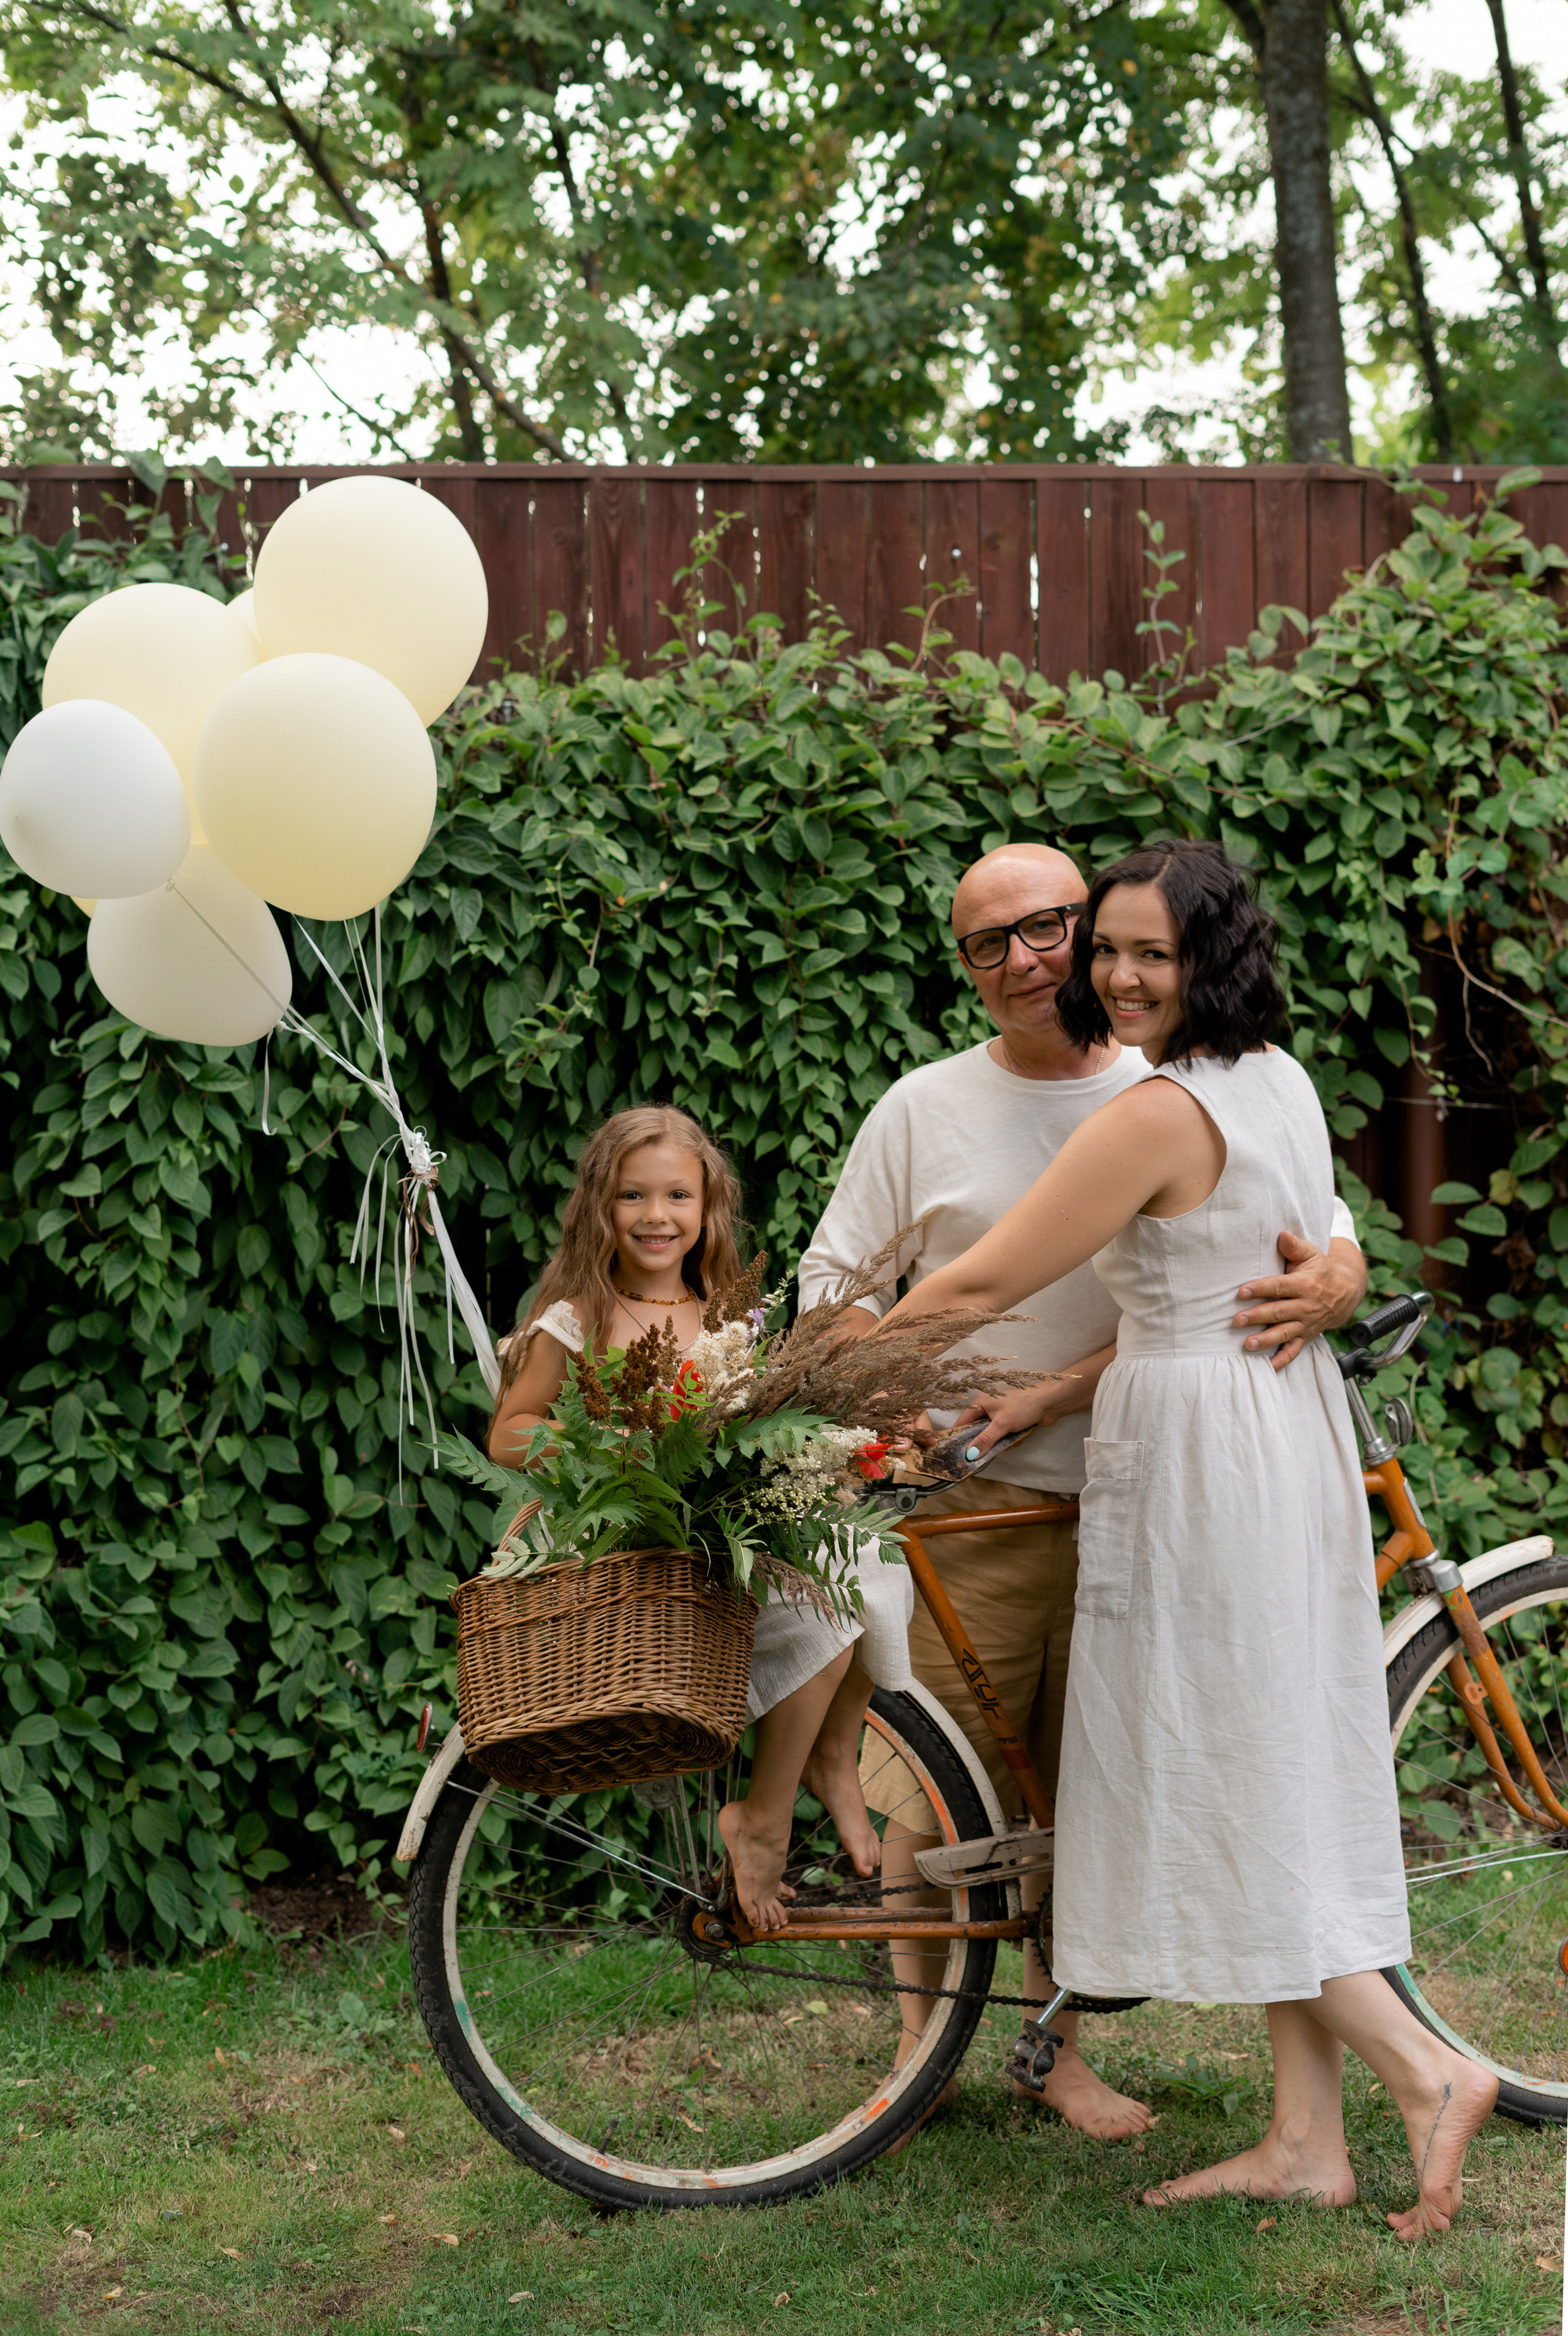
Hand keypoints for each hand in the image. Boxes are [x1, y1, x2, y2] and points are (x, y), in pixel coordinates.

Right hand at [949, 1375, 1078, 1459]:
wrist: (1050, 1403)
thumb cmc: (1023, 1407)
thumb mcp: (1001, 1424)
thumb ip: (985, 1440)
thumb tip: (970, 1455)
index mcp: (981, 1402)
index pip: (963, 1421)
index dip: (959, 1436)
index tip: (956, 1452)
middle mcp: (988, 1408)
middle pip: (978, 1431)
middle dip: (986, 1441)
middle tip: (985, 1453)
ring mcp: (1001, 1415)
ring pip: (993, 1436)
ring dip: (1001, 1442)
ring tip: (1010, 1440)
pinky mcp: (1012, 1423)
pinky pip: (1004, 1436)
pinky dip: (1011, 1440)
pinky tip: (1019, 1437)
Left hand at [1235, 1231, 1366, 1371]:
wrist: (1345, 1291)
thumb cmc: (1320, 1269)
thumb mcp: (1311, 1253)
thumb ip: (1294, 1246)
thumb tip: (1282, 1235)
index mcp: (1305, 1285)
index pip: (1279, 1287)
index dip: (1260, 1288)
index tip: (1241, 1292)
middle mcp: (1305, 1306)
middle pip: (1278, 1312)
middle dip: (1257, 1317)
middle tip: (1237, 1320)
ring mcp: (1306, 1323)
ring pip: (1284, 1333)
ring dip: (1266, 1340)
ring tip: (1248, 1345)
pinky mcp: (1306, 1335)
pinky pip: (1294, 1350)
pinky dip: (1281, 1360)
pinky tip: (1267, 1367)